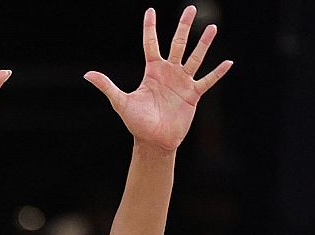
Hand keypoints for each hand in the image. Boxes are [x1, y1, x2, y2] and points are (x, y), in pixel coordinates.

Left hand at [85, 7, 232, 152]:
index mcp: (152, 71)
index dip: (150, 28)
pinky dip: (217, 72)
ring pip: (195, 58)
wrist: (153, 141)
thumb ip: (107, 86)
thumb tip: (87, 74)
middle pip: (178, 44)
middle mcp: (169, 73)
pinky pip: (207, 80)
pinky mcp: (193, 95)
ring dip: (204, 43)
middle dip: (184, 27)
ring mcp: (182, 82)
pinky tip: (228, 62)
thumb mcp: (121, 102)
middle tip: (191, 8)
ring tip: (212, 27)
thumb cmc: (137, 123)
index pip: (151, 44)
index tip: (150, 10)